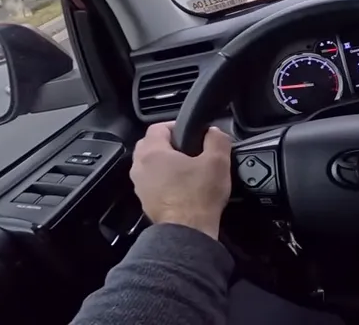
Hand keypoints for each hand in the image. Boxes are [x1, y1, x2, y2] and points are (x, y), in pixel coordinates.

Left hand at [130, 122, 231, 239]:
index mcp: (153, 153)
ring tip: (185, 167)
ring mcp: (140, 186)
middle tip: (189, 149)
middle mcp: (140, 168)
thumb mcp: (218, 161)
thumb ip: (217, 139)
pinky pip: (151, 182)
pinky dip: (162, 180)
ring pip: (149, 165)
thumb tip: (214, 132)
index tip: (191, 132)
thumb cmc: (198, 198)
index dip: (176, 125)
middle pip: (149, 145)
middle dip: (168, 143)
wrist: (187, 233)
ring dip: (164, 163)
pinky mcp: (145, 202)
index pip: (157, 127)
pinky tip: (181, 185)